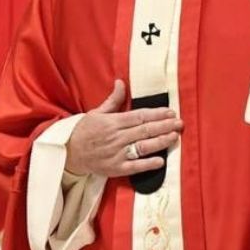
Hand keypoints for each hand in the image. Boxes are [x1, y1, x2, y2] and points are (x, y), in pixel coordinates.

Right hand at [65, 80, 181, 177]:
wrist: (69, 153)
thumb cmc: (84, 131)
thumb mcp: (96, 112)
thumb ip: (113, 100)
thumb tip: (121, 82)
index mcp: (112, 122)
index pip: (139, 116)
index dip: (156, 114)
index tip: (171, 112)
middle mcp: (116, 137)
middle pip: (145, 130)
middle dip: (164, 126)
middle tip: (180, 123)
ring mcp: (117, 153)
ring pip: (143, 147)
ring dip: (160, 142)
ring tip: (174, 137)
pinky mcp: (116, 168)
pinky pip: (135, 166)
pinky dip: (148, 164)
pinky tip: (161, 161)